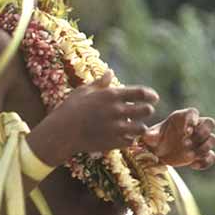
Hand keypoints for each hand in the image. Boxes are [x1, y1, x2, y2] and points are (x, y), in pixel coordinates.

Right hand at [37, 72, 157, 161]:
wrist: (61, 132)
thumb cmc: (69, 109)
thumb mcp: (83, 91)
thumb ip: (100, 83)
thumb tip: (110, 72)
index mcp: (111, 96)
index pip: (141, 93)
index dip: (150, 95)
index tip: (153, 98)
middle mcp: (117, 111)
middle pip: (146, 110)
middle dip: (147, 110)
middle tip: (143, 112)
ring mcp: (116, 128)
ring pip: (141, 128)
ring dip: (139, 126)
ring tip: (134, 126)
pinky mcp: (113, 142)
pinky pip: (131, 141)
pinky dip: (130, 139)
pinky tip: (124, 137)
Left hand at [141, 108, 214, 169]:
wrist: (157, 154)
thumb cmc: (154, 140)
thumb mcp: (149, 137)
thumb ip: (150, 135)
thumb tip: (149, 136)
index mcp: (182, 118)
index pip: (193, 112)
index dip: (193, 119)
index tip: (186, 129)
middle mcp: (194, 127)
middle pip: (209, 123)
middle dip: (202, 132)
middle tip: (185, 142)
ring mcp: (199, 140)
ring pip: (212, 139)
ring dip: (203, 147)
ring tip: (187, 154)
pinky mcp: (201, 154)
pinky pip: (211, 156)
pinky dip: (205, 161)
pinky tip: (192, 165)